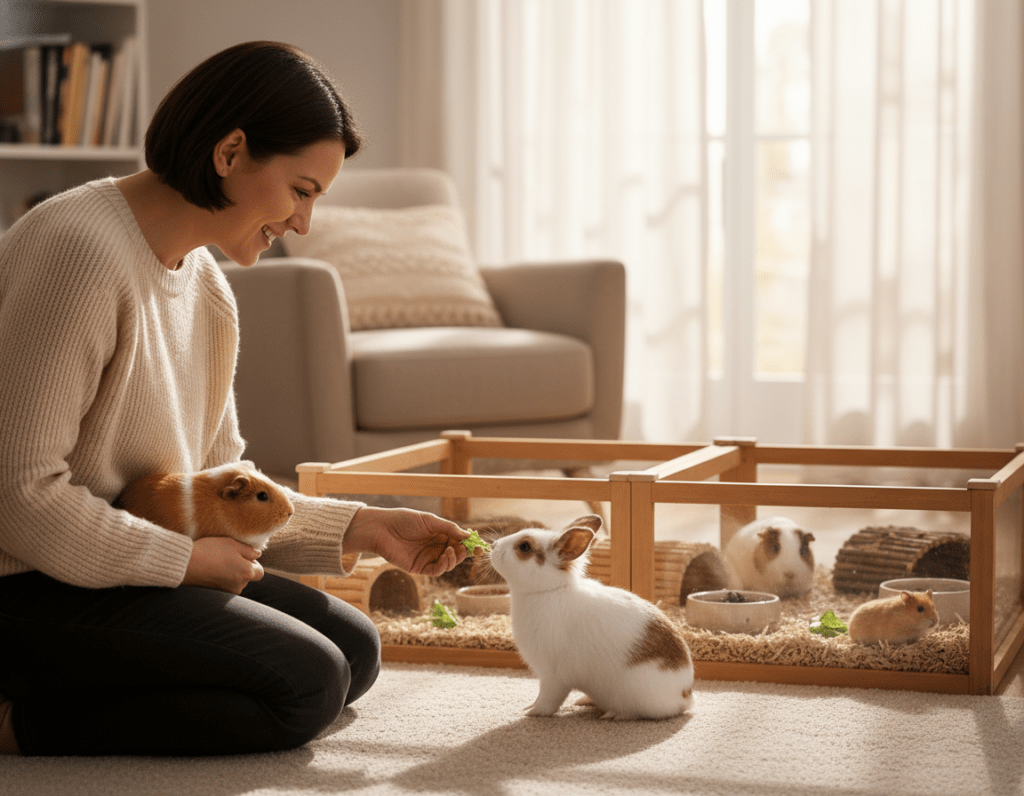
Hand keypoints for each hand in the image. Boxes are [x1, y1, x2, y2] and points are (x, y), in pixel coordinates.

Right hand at [182, 536, 264, 593]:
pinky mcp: (215, 594)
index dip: (253, 562)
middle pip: (247, 577)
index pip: (259, 572)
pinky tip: (212, 568)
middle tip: (229, 556)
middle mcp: (239, 586)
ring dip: (231, 572)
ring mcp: (226, 592)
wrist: (185, 564)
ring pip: (235, 581)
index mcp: (246, 573)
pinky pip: (224, 584)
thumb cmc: (210, 551)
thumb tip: (258, 554)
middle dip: (242, 567)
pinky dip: (221, 577)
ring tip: (218, 561)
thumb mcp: (232, 544)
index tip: (243, 554)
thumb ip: (249, 550)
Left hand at [344, 507, 469, 576]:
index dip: (469, 544)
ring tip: (451, 550)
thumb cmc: (404, 520)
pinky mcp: (419, 567)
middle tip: (469, 549)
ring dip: (454, 559)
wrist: (382, 529)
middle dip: (464, 553)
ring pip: (448, 564)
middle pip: (456, 554)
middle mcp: (435, 547)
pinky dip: (444, 565)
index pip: (458, 541)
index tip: (480, 546)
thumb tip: (467, 535)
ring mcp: (427, 558)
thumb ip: (448, 528)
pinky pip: (437, 570)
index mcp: (439, 534)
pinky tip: (445, 556)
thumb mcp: (429, 520)